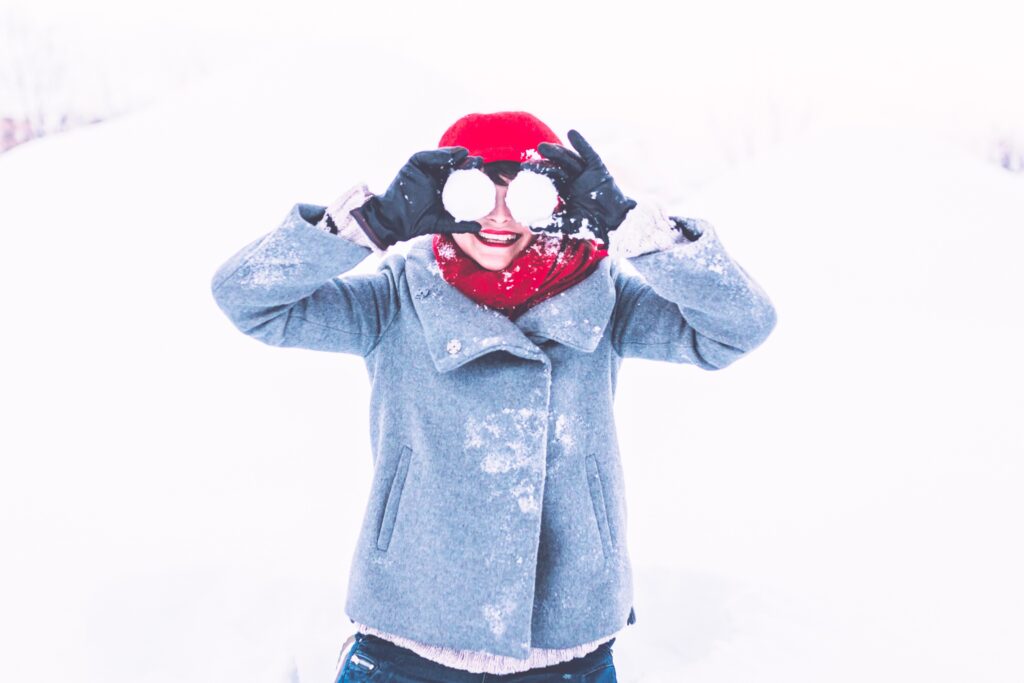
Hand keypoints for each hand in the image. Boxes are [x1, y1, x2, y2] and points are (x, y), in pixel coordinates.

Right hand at [350, 147, 483, 248]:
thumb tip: (479, 227)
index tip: (483, 175)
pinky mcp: (414, 164)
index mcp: (444, 188)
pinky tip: (451, 157)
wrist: (397, 221)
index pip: (461, 178)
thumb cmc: (418, 222)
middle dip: (467, 162)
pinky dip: (439, 155)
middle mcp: (435, 176)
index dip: (472, 174)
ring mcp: (425, 169)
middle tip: (479, 162)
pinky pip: (428, 156)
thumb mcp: (443, 223)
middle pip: (454, 165)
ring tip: (467, 155)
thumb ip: (460, 224)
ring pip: (443, 158)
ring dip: (455, 155)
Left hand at [526, 129, 636, 243]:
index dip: (538, 172)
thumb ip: (552, 224)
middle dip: (544, 161)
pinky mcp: (600, 169)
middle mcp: (575, 179)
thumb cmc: (593, 224)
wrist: (616, 223)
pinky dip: (582, 143)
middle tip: (529, 159)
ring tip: (543, 147)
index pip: (550, 178)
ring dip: (557, 151)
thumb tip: (530, 226)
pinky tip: (571, 133)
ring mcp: (587, 173)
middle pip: (558, 166)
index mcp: (567, 190)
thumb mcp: (570, 224)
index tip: (524, 169)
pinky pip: (590, 154)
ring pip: (570, 159)